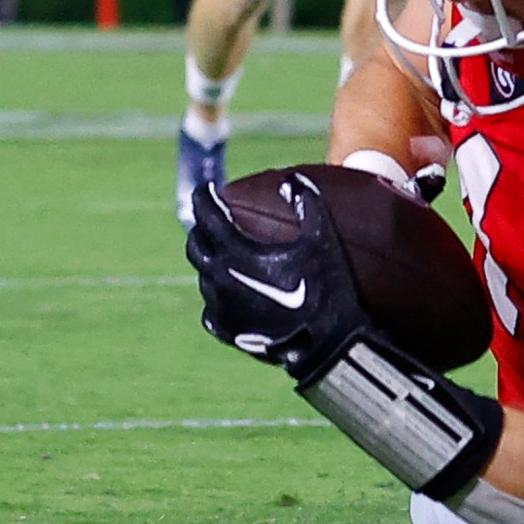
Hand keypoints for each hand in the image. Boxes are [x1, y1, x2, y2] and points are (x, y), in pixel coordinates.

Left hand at [185, 172, 368, 369]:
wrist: (328, 344)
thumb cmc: (327, 288)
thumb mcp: (323, 238)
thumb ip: (306, 202)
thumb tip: (289, 180)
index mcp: (238, 252)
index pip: (208, 216)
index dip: (204, 198)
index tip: (206, 189)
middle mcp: (221, 279)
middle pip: (196, 246)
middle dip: (200, 228)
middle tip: (212, 221)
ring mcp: (222, 308)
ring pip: (203, 277)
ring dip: (210, 261)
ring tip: (224, 254)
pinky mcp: (228, 331)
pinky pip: (210, 308)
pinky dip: (216, 295)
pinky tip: (228, 292)